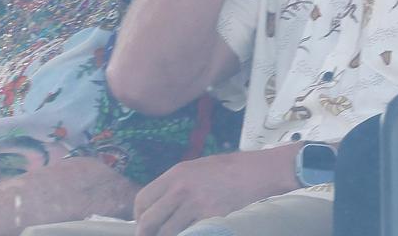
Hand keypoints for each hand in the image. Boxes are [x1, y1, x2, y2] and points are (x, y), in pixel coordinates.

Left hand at [133, 146, 299, 235]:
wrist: (258, 173)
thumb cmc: (230, 169)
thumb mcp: (197, 168)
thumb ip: (176, 184)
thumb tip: (160, 205)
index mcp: (176, 174)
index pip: (142, 199)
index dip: (139, 217)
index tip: (143, 225)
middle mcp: (181, 189)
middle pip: (149, 220)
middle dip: (146, 234)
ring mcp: (195, 206)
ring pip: (167, 233)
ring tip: (174, 235)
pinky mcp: (211, 219)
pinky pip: (189, 235)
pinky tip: (191, 234)